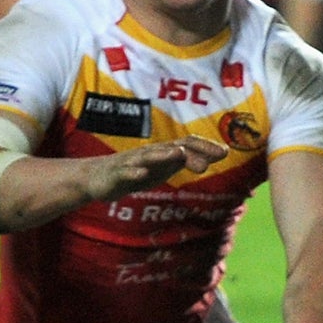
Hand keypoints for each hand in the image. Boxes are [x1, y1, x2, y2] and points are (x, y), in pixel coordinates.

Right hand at [88, 136, 226, 200]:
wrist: (98, 178)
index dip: (204, 147)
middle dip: (191, 152)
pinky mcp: (117, 174)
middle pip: (172, 148)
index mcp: (163, 152)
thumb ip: (185, 162)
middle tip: (209, 162)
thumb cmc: (136, 171)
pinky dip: (134, 173)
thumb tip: (211, 158)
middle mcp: (150, 153)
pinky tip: (142, 175)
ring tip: (178, 154)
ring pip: (149, 156)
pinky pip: (125, 173)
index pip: (187, 145)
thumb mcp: (164, 168)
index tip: (224, 152)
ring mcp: (132, 162)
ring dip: (163, 155)